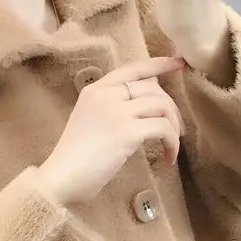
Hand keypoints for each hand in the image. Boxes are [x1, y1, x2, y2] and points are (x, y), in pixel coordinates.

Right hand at [39, 57, 185, 205]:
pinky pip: (163, 129)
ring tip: (172, 145)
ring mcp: (116, 111)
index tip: (179, 62)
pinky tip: (168, 158)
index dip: (159, 63)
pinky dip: (172, 143)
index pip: (132, 68)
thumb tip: (142, 110)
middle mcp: (106, 95)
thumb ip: (109, 110)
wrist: (60, 177)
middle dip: (171, 108)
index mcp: (95, 90)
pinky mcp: (126, 132)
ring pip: (161, 105)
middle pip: (153, 88)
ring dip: (173, 126)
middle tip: (176, 130)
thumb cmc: (73, 159)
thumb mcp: (89, 122)